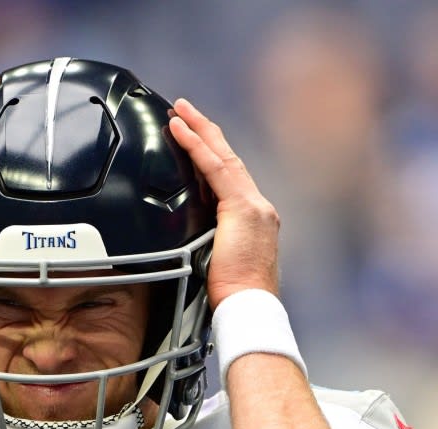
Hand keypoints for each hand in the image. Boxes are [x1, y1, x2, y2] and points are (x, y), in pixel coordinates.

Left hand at [168, 99, 279, 308]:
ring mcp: (253, 206)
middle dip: (207, 133)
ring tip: (180, 111)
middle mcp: (258, 208)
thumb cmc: (231, 298)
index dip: (211, 155)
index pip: (229, 179)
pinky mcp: (243, 209)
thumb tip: (180, 242)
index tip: (194, 138)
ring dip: (200, 131)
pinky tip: (180, 130)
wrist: (248, 308)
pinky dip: (196, 147)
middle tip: (185, 111)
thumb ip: (204, 244)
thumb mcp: (214, 264)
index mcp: (252, 221)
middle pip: (229, 160)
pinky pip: (215, 169)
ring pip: (223, 157)